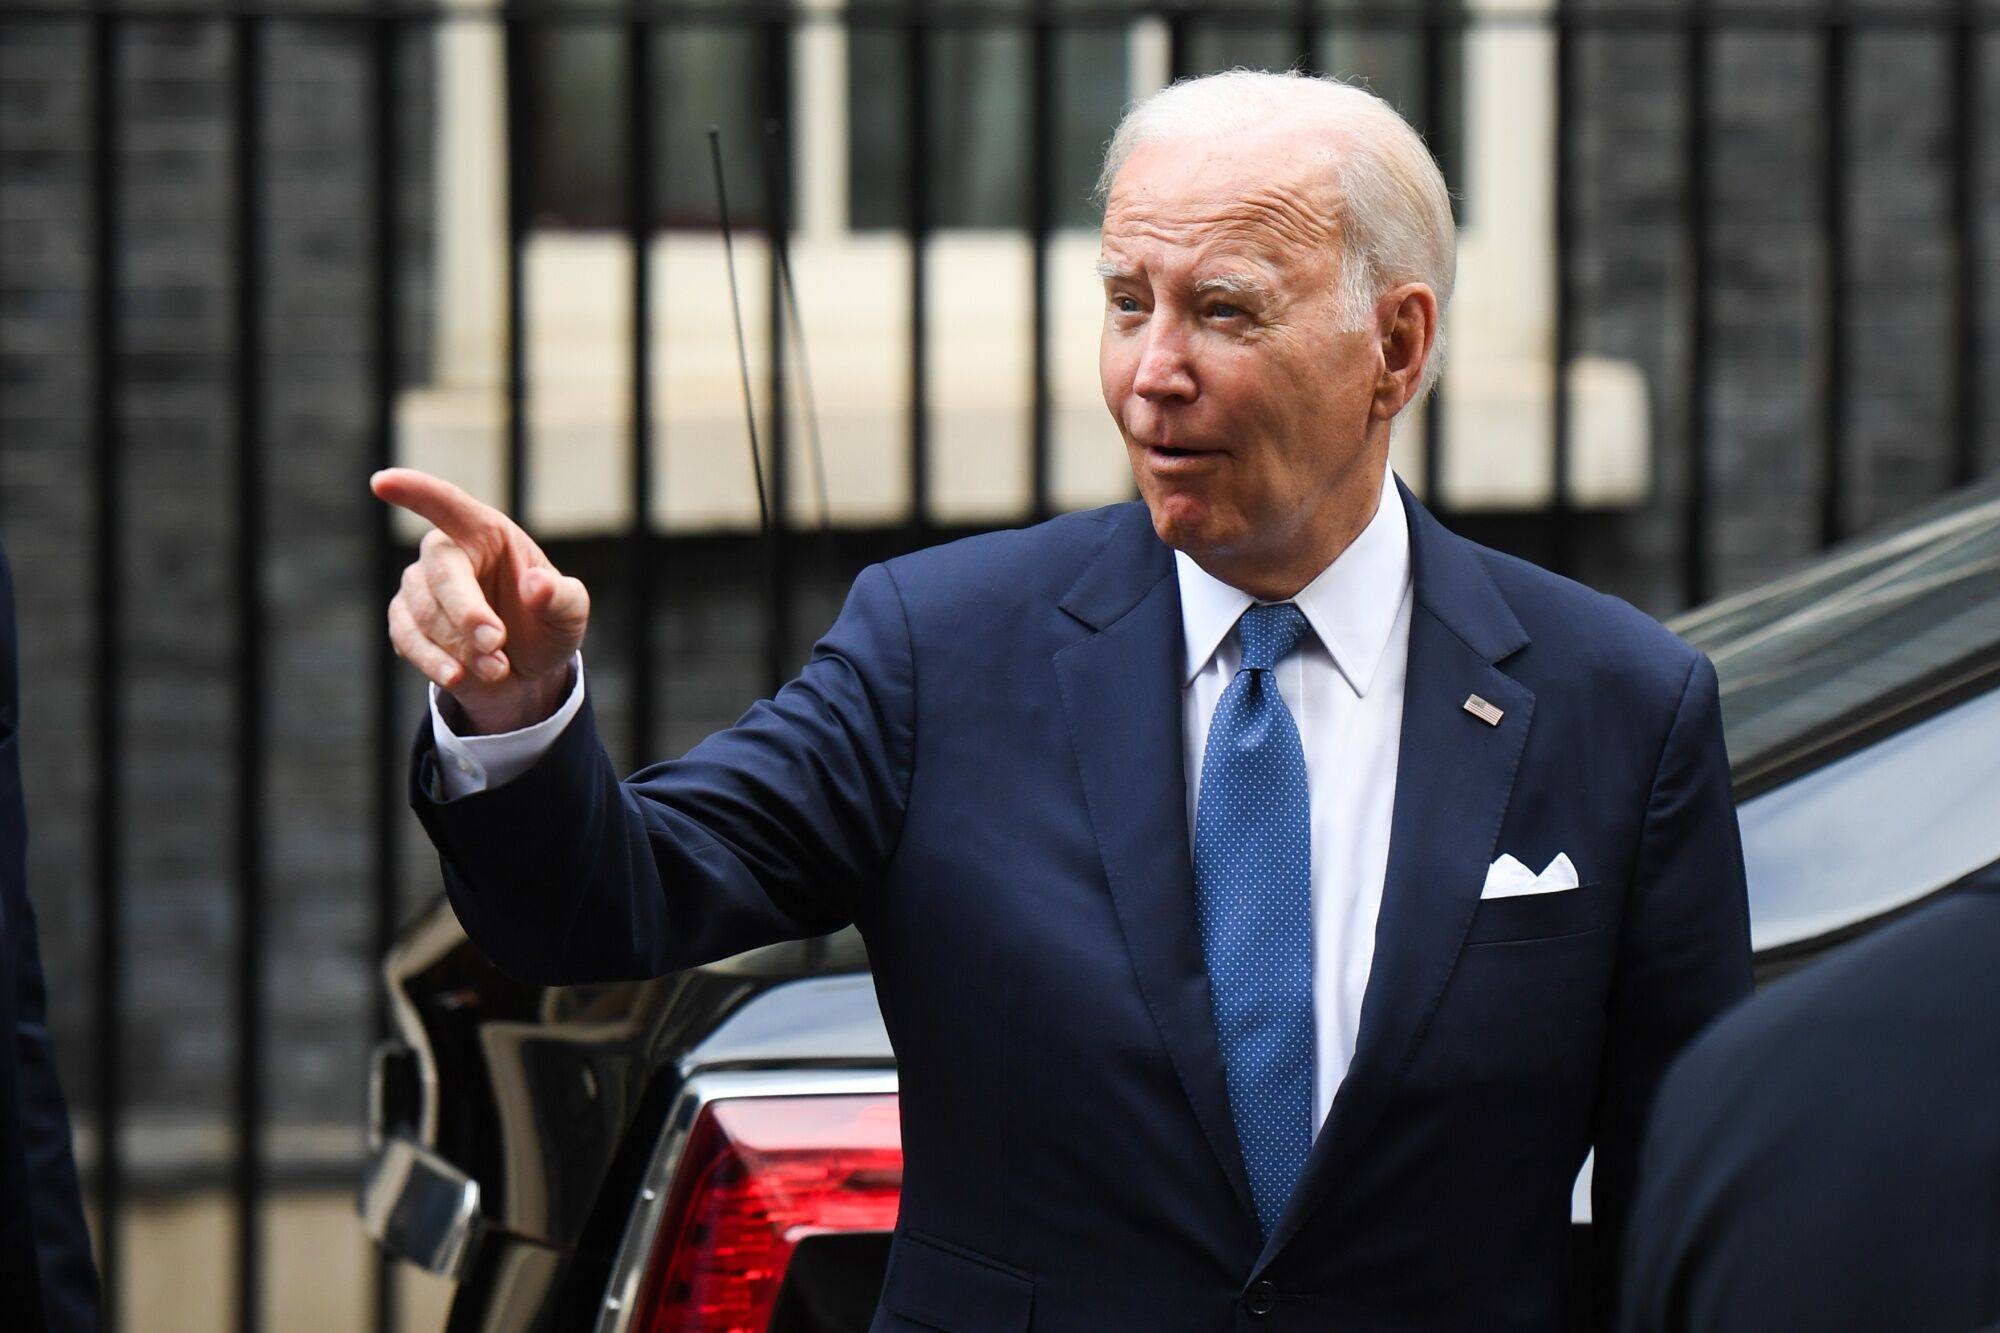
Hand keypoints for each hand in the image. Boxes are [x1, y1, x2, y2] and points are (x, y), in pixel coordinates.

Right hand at [371, 467, 590, 734]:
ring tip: (498, 668)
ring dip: (461, 646)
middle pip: (441, 571)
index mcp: (487, 533)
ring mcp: (420, 586)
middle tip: (496, 644)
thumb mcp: (569, 615)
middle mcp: (448, 553)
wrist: (524, 673)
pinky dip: (434, 661)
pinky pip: (406, 637)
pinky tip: (459, 676)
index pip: (448, 504)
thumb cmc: (546, 627)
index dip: (416, 491)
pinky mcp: (405, 620)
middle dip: (467, 612)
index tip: (382, 482)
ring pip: (423, 611)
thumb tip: (537, 584)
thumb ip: (561, 598)